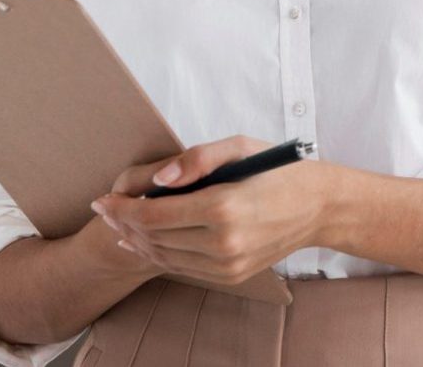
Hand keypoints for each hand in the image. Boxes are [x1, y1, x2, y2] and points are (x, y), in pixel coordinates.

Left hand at [89, 135, 339, 286]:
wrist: (319, 207)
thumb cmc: (279, 171)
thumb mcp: (240, 147)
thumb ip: (196, 158)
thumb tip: (157, 179)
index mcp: (223, 207)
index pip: (153, 215)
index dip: (121, 208)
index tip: (103, 199)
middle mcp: (224, 243)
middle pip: (153, 238)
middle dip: (123, 223)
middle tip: (106, 209)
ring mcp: (228, 264)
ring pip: (164, 257)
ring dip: (137, 240)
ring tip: (121, 224)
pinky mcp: (231, 275)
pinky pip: (183, 267)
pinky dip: (160, 254)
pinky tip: (148, 240)